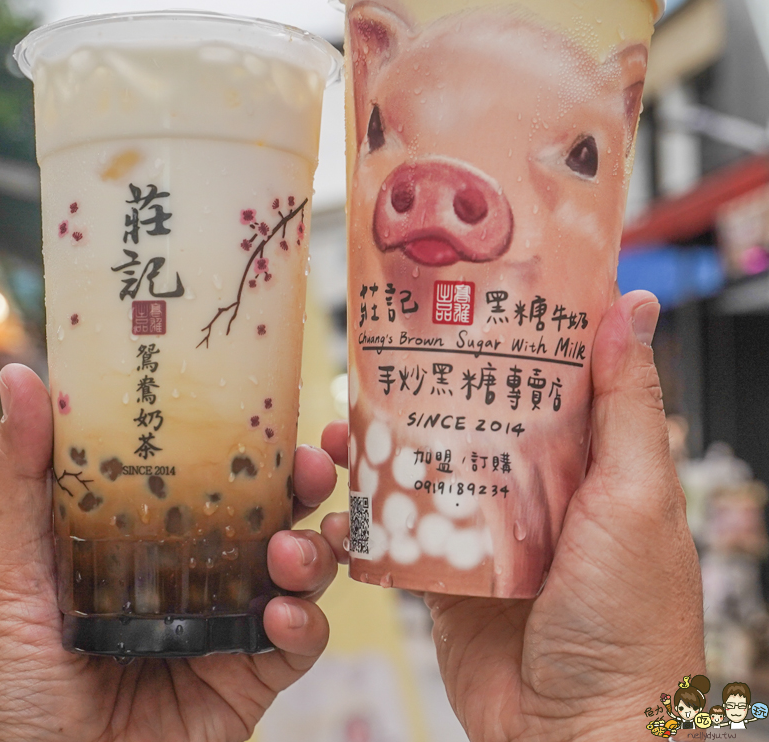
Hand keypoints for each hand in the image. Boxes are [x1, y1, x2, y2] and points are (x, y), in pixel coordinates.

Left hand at [0, 364, 339, 741]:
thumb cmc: (6, 681)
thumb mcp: (7, 569)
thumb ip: (21, 478)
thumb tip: (20, 377)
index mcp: (152, 533)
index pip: (214, 471)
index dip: (252, 436)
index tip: (277, 404)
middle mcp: (199, 570)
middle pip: (273, 511)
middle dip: (306, 483)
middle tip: (313, 464)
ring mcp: (227, 622)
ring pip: (301, 569)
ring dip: (313, 549)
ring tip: (291, 551)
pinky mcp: (247, 678)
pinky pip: (297, 644)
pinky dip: (303, 623)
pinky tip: (280, 616)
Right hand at [322, 291, 703, 741]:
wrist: (578, 738)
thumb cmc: (629, 620)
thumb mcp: (638, 498)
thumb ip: (627, 407)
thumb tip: (629, 306)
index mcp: (589, 462)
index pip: (548, 375)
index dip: (513, 330)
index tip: (473, 282)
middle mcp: (537, 490)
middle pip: (477, 414)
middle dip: (433, 379)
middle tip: (387, 336)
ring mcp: (488, 532)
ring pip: (433, 464)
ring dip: (391, 436)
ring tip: (348, 407)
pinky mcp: (446, 574)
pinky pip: (403, 525)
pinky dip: (372, 502)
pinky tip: (340, 475)